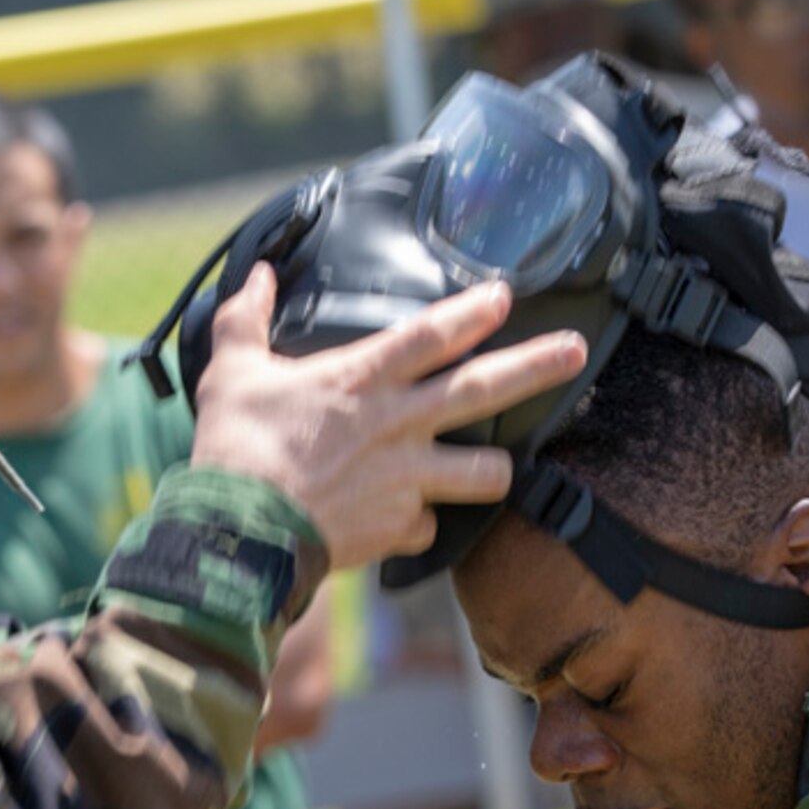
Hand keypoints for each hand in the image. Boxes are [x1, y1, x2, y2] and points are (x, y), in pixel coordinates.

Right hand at [189, 264, 586, 571]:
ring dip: (493, 469)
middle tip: (577, 351)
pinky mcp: (400, 527)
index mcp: (361, 379)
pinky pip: (427, 526)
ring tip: (497, 466)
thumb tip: (252, 274)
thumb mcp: (231, 372)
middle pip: (483, 390)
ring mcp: (406, 479)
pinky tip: (401, 522)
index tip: (505, 296)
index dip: (472, 312)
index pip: (430, 334)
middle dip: (537, 366)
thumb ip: (245, 319)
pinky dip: (417, 524)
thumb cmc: (234, 448)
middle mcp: (397, 425)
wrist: (239, 533)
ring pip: (485, 473)